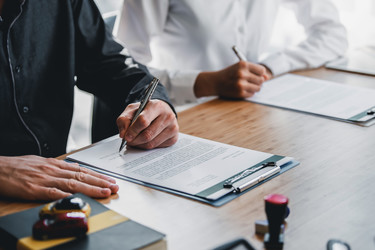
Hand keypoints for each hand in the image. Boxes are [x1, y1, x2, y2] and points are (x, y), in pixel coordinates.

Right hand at [0, 155, 118, 200]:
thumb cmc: (17, 166)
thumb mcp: (40, 162)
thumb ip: (57, 167)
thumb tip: (72, 169)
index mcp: (55, 164)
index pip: (82, 170)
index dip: (97, 175)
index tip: (110, 180)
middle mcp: (53, 170)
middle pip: (82, 176)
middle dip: (100, 182)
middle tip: (114, 186)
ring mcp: (44, 179)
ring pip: (73, 183)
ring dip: (91, 188)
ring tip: (105, 192)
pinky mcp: (34, 189)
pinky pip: (53, 193)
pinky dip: (67, 196)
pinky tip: (78, 198)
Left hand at [117, 100, 178, 148]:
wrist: (160, 112)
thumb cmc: (145, 111)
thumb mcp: (132, 110)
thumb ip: (124, 120)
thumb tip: (123, 134)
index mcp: (157, 106)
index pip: (143, 121)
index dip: (133, 131)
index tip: (126, 136)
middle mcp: (168, 116)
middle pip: (147, 134)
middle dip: (135, 140)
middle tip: (129, 141)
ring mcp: (173, 127)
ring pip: (152, 143)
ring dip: (140, 145)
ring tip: (135, 141)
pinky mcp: (174, 137)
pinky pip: (157, 147)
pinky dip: (147, 146)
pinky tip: (144, 141)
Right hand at [194, 61, 269, 98]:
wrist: (215, 82)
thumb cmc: (230, 74)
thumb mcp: (240, 68)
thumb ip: (254, 71)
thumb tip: (267, 77)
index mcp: (243, 64)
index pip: (262, 70)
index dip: (260, 73)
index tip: (256, 75)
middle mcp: (242, 74)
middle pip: (261, 80)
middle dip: (258, 81)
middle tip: (250, 81)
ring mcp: (241, 84)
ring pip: (258, 88)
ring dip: (254, 87)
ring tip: (247, 85)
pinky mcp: (240, 93)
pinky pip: (252, 94)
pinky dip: (249, 92)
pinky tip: (242, 89)